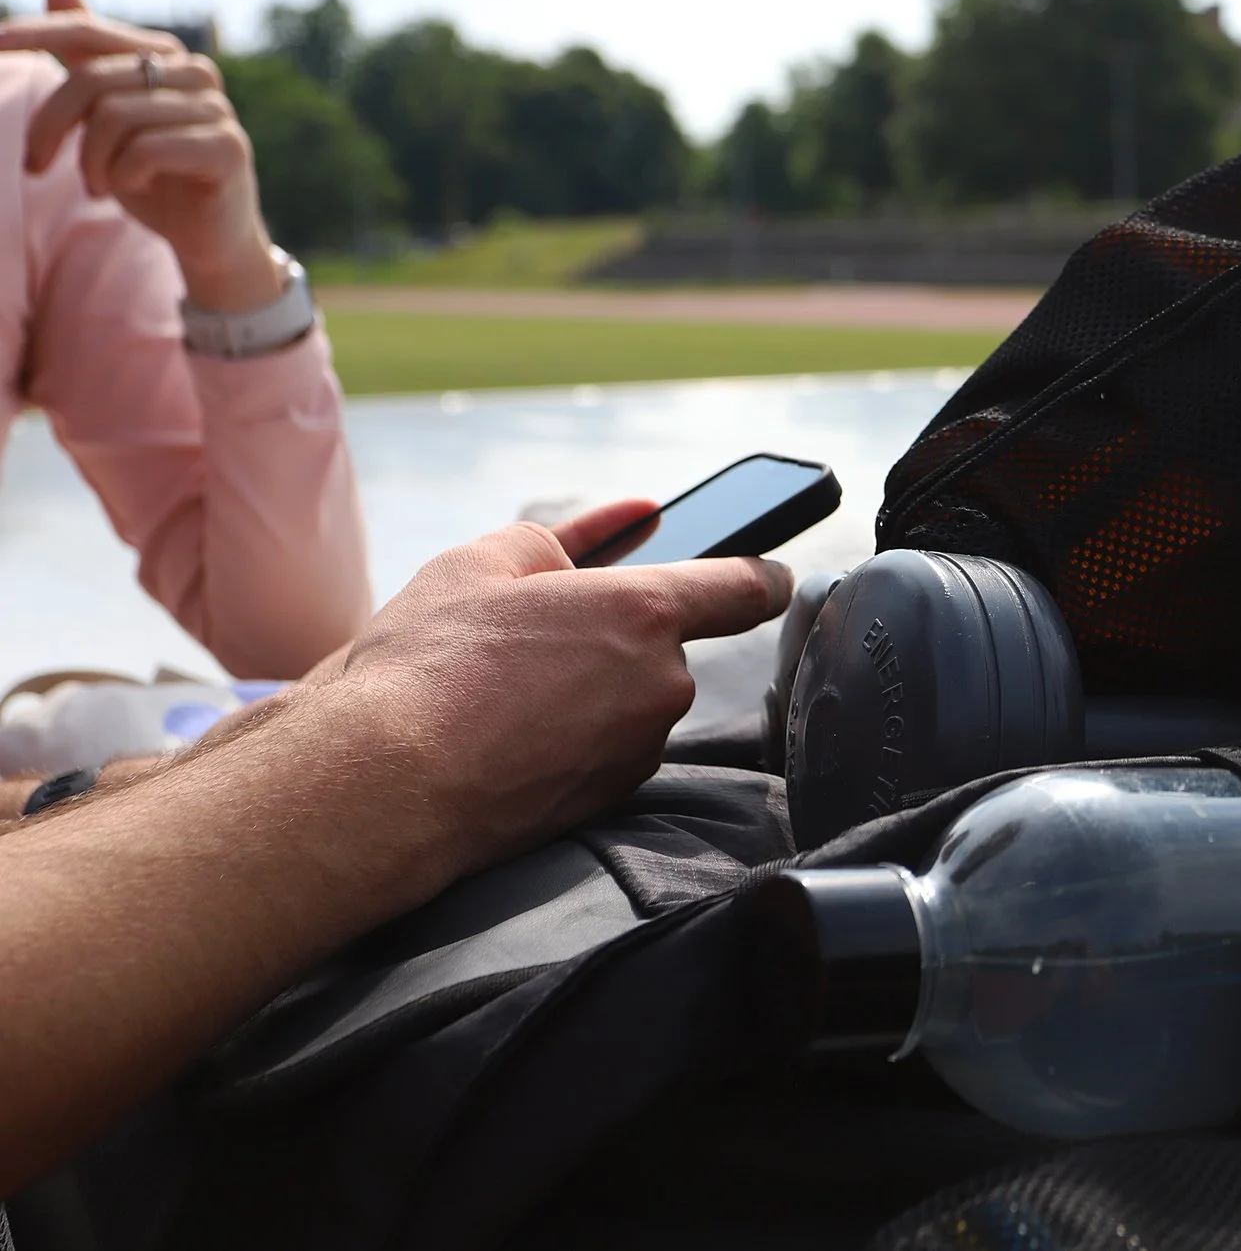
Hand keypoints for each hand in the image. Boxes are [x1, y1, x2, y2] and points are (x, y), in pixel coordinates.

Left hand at [0, 0, 285, 311]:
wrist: (210, 235)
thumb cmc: (155, 173)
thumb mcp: (110, 115)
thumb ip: (87, 58)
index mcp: (166, 56)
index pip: (90, 31)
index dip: (37, 34)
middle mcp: (196, 73)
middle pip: (92, 80)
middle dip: (50, 127)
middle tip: (35, 166)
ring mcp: (217, 109)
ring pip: (114, 118)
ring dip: (89, 162)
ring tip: (95, 187)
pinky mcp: (227, 147)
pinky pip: (145, 150)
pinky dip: (123, 176)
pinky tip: (132, 189)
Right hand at [279, 499, 791, 902]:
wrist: (384, 785)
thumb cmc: (427, 665)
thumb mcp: (477, 565)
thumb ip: (553, 542)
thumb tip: (608, 532)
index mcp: (645, 612)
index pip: (742, 589)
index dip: (759, 577)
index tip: (767, 576)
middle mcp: (662, 683)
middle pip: (663, 649)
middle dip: (613, 640)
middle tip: (533, 641)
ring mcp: (639, 747)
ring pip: (629, 702)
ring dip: (588, 692)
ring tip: (501, 694)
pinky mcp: (609, 798)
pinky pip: (605, 750)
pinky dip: (571, 738)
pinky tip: (506, 736)